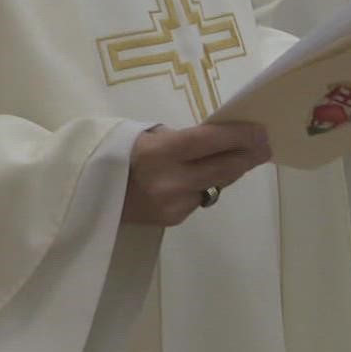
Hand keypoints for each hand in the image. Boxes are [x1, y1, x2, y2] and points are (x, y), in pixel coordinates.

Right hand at [122, 123, 271, 226]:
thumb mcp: (144, 135)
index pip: (210, 141)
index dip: (239, 136)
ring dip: (229, 170)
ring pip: (215, 184)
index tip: (261, 131)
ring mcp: (173, 204)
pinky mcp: (172, 219)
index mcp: (160, 152)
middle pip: (224, 167)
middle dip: (248, 155)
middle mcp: (170, 181)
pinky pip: (198, 198)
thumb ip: (180, 139)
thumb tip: (218, 139)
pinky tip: (195, 178)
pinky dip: (202, 186)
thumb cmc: (114, 153)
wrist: (85, 193)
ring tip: (241, 157)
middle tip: (266, 146)